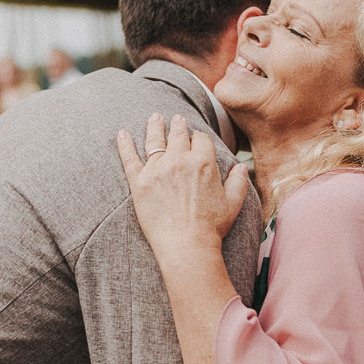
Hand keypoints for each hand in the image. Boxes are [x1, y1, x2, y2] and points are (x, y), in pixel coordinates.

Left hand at [116, 113, 250, 259]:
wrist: (186, 245)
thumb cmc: (212, 226)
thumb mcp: (233, 202)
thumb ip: (238, 181)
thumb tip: (241, 167)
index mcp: (203, 161)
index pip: (200, 139)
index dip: (199, 137)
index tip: (196, 139)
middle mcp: (179, 160)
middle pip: (178, 134)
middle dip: (178, 124)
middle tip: (176, 118)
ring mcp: (157, 169)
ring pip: (155, 140)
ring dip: (155, 126)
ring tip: (155, 118)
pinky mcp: (138, 182)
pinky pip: (129, 158)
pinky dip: (124, 144)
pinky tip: (122, 133)